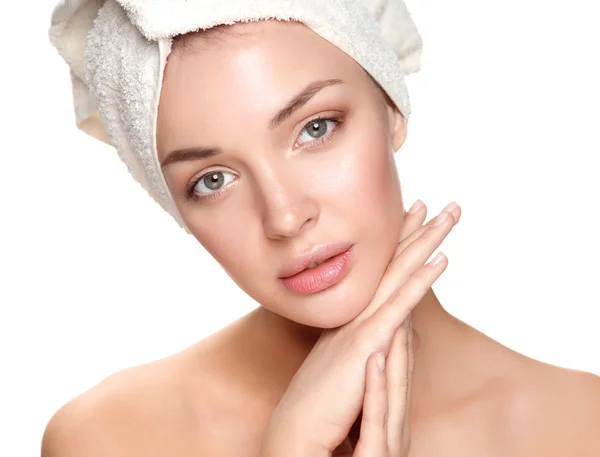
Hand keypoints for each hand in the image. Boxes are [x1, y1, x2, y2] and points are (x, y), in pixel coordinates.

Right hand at [261, 201, 460, 455]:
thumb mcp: (350, 368)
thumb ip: (377, 345)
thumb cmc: (320, 407)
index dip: (396, 246)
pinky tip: (440, 259)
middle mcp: (356, 314)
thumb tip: (406, 332)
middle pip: (391, 265)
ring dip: (423, 242)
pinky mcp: (366, 345)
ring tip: (446, 213)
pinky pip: (399, 305)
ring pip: (399, 275)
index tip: (410, 221)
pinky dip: (420, 281)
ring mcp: (361, 326)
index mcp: (353, 320)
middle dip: (412, 232)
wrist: (295, 432)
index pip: (380, 275)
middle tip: (431, 203)